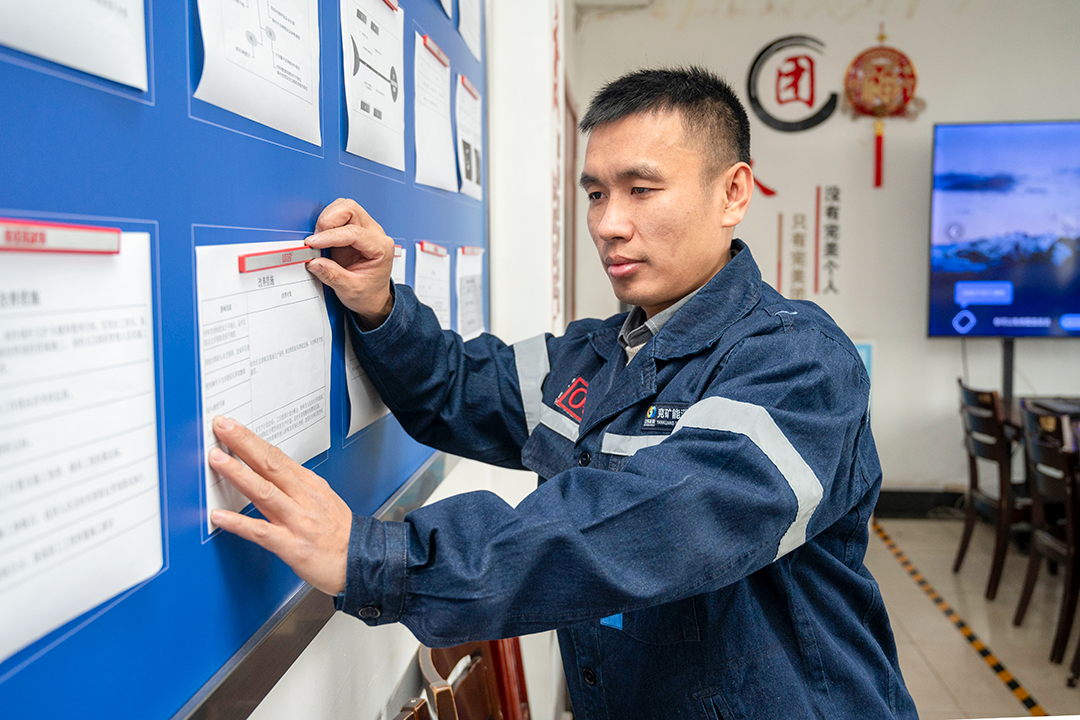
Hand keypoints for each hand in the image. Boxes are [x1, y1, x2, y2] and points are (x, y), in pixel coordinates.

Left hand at [209, 416, 351, 595]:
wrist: (360, 561)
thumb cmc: (340, 533)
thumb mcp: (323, 499)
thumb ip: (296, 486)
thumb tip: (270, 472)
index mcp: (310, 485)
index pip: (277, 456)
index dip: (253, 439)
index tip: (233, 426)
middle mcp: (303, 498)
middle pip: (270, 464)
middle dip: (244, 443)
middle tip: (223, 427)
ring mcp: (297, 520)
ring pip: (264, 491)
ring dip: (239, 473)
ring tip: (217, 460)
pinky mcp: (291, 545)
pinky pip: (260, 532)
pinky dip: (238, 523)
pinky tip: (219, 516)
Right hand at [304, 198, 395, 327]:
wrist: (373, 299)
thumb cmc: (369, 294)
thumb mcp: (350, 290)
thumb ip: (332, 275)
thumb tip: (314, 261)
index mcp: (381, 247)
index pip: (354, 232)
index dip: (330, 236)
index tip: (313, 243)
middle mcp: (374, 234)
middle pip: (350, 209)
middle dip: (329, 220)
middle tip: (316, 240)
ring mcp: (364, 229)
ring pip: (343, 207)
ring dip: (327, 220)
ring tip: (319, 240)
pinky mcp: (352, 230)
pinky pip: (338, 216)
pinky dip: (326, 224)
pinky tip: (322, 239)